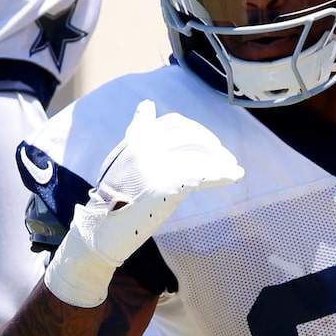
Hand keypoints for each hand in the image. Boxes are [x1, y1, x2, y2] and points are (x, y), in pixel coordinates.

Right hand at [44, 100, 242, 306]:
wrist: (101, 231)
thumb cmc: (114, 198)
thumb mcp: (123, 159)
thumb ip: (138, 132)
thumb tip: (147, 104)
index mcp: (135, 139)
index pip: (174, 123)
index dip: (198, 131)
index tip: (211, 145)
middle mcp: (143, 147)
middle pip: (190, 136)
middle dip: (212, 145)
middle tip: (225, 158)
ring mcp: (154, 166)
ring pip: (199, 155)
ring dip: (220, 161)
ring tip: (232, 170)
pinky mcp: (165, 185)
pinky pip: (202, 174)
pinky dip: (222, 174)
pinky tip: (234, 177)